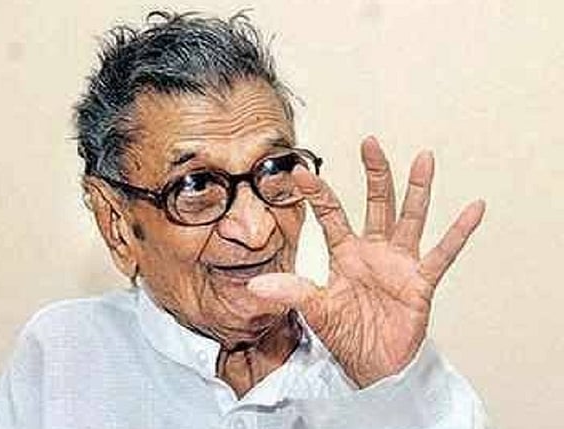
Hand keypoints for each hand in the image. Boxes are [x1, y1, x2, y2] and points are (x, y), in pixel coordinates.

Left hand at [248, 136, 484, 387]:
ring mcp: (399, 262)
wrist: (372, 364)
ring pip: (410, 218)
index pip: (331, 214)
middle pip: (376, 203)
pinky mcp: (420, 281)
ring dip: (417, 189)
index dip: (318, 194)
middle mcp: (374, 250)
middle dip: (374, 173)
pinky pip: (442, 253)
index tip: (300, 172)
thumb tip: (254, 286)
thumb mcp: (314, 309)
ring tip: (424, 158)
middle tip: (370, 143)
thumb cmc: (346, 333)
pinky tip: (473, 209)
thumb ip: (290, 291)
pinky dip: (459, 232)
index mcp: (345, 253)